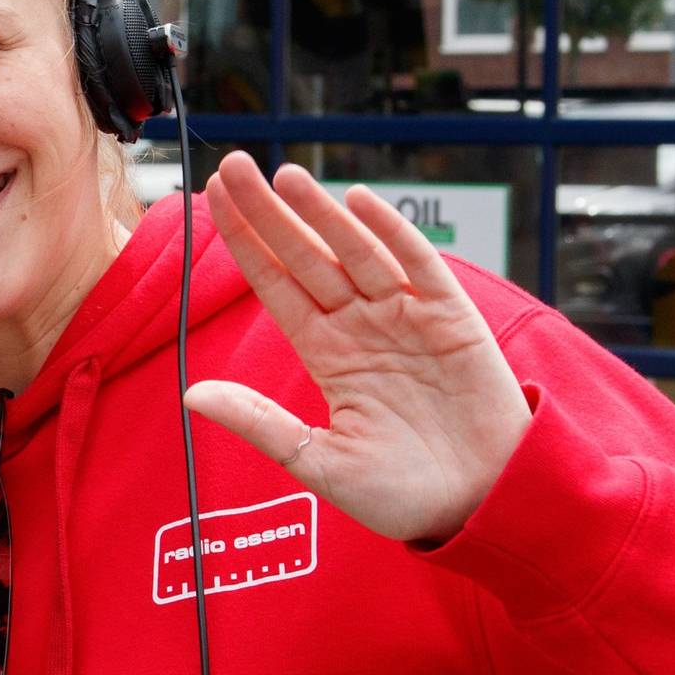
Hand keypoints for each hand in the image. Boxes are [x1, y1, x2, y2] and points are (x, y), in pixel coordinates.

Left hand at [181, 152, 531, 542]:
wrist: (482, 507)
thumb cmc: (404, 495)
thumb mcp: (320, 462)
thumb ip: (261, 424)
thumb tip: (191, 394)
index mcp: (327, 354)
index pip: (275, 286)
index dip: (246, 244)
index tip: (212, 201)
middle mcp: (361, 326)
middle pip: (305, 257)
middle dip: (269, 213)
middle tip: (231, 166)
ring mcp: (406, 318)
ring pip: (355, 252)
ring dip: (321, 214)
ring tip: (285, 176)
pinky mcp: (452, 319)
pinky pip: (418, 266)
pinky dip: (392, 233)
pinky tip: (360, 202)